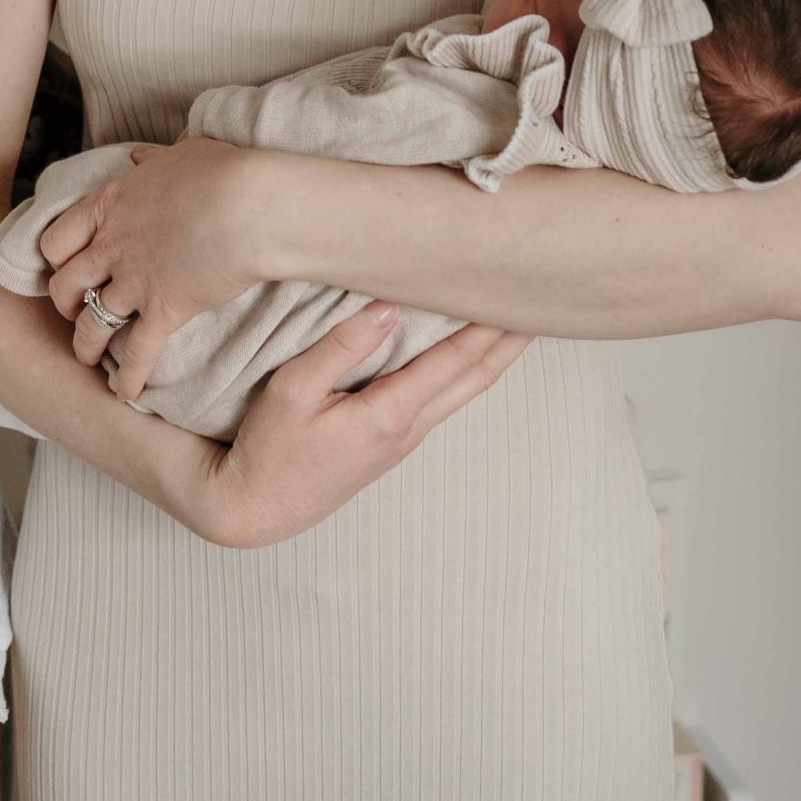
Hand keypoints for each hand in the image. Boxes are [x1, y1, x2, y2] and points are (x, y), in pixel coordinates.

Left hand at [43, 133, 259, 401]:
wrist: (251, 205)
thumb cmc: (221, 172)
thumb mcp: (180, 153)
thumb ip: (152, 160)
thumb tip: (139, 157)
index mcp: (110, 205)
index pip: (57, 238)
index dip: (55, 257)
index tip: (63, 265)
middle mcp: (112, 246)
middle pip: (65, 285)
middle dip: (64, 303)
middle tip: (74, 311)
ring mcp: (134, 281)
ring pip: (91, 324)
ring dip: (85, 345)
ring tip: (89, 358)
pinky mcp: (163, 311)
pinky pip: (137, 354)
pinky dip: (129, 378)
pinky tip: (126, 394)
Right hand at [159, 303, 529, 548]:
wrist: (257, 508)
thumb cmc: (269, 447)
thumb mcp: (291, 391)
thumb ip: (340, 347)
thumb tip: (388, 306)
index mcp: (389, 413)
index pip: (454, 360)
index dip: (490, 325)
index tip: (518, 292)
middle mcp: (408, 429)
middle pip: (474, 377)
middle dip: (509, 340)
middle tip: (543, 301)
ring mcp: (402, 439)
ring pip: (462, 391)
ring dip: (493, 356)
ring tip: (518, 323)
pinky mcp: (390, 442)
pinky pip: (441, 398)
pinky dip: (465, 370)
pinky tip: (465, 353)